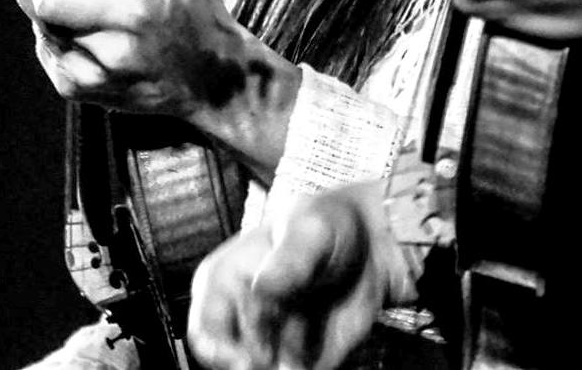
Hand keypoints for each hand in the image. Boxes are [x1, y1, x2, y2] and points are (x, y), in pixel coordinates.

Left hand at [16, 0, 254, 121]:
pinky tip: (91, 26)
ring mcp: (89, 79)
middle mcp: (105, 51)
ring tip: (92, 1)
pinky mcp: (81, 93)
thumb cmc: (201, 20)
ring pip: (39, 27)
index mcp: (132, 15)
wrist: (214, 82)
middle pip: (36, 8)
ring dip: (55, 6)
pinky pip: (49, 50)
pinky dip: (60, 31)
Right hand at [189, 184, 410, 369]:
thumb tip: (260, 288)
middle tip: (289, 361)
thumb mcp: (311, 230)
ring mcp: (271, 342)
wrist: (375, 245)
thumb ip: (287, 260)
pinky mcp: (300, 362)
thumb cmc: (331, 225)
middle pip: (231, 362)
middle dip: (257, 366)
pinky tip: (321, 349)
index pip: (206, 328)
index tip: (252, 361)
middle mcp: (242, 317)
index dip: (222, 351)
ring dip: (286, 368)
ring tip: (309, 349)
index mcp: (225, 280)